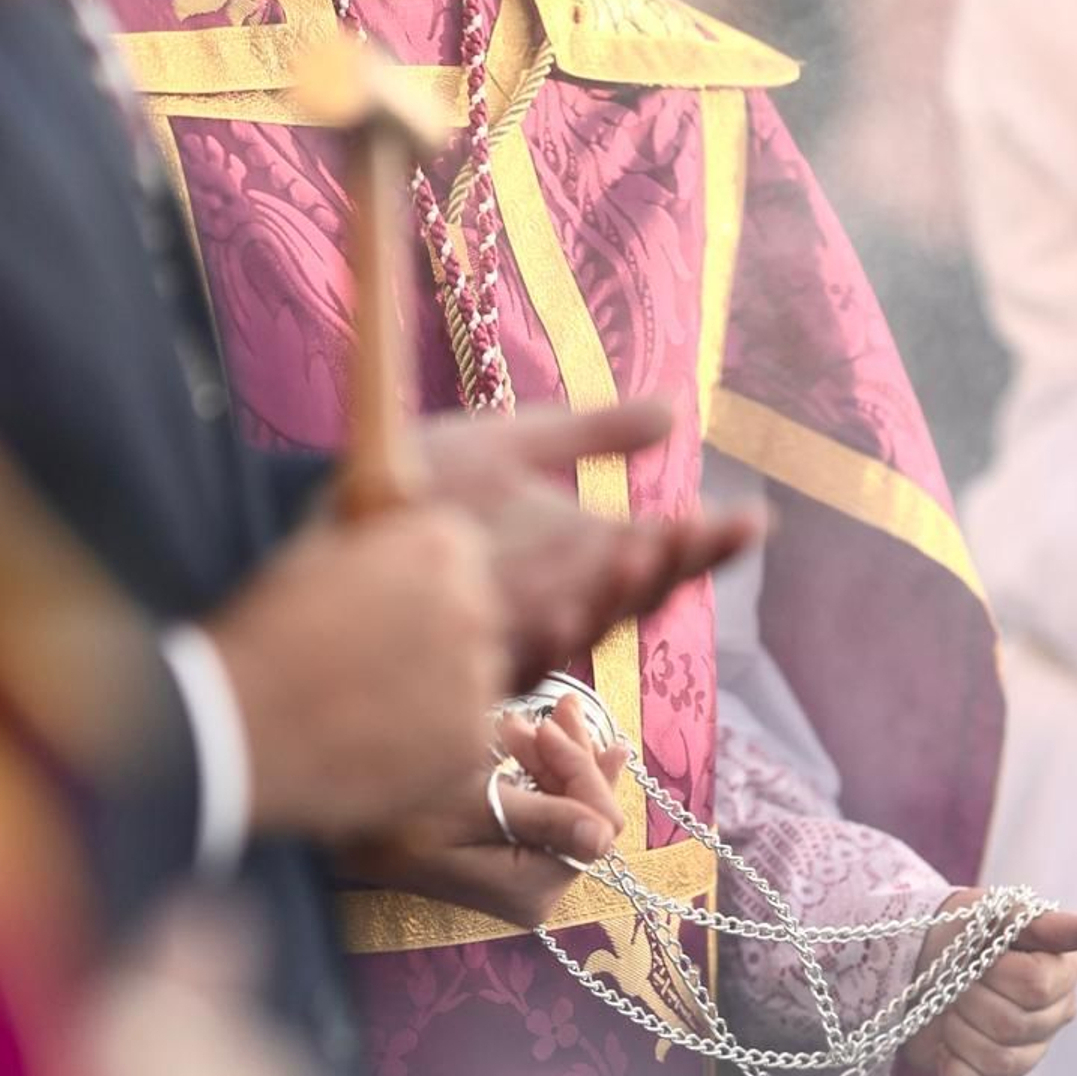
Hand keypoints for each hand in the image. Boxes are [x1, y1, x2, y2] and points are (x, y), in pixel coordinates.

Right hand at [206, 504, 507, 841]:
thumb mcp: (320, 539)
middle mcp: (474, 602)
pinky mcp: (468, 742)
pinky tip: (374, 738)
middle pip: (476, 612)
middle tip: (369, 658)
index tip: (381, 603)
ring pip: (475, 676)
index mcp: (440, 541)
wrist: (235, 721)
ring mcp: (477, 676)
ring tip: (365, 700)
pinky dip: (431, 741)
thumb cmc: (265, 626)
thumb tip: (403, 479)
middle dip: (435, 631)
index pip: (461, 551)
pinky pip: (464, 735)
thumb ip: (377, 515)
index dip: (418, 579)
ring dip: (437, 687)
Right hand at [347, 693, 626, 930]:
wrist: (342, 827)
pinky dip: (536, 770)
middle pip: (586, 813)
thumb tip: (606, 836)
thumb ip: (545, 819)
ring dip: (551, 756)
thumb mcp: (472, 807)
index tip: (552, 719)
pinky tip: (527, 736)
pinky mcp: (507, 857)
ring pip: (567, 804)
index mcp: (532, 889)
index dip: (583, 768)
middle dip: (570, 755)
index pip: (596, 824)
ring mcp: (522, 876)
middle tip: (553, 706)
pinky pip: (544, 810)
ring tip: (521, 719)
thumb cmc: (398, 814)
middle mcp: (535, 892)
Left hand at [417, 401, 763, 687]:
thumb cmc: (416, 482)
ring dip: (614, 593)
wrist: (325, 516)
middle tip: (701, 531)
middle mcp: (554, 602)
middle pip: (632, 600)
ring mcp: (510, 634)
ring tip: (643, 545)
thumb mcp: (509, 443)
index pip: (655, 557)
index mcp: (575, 556)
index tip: (751, 519)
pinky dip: (543, 630)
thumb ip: (589, 432)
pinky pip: (512, 659)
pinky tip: (566, 601)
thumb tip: (677, 412)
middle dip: (671, 568)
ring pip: (583, 631)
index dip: (703, 545)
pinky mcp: (460, 663)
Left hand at [902, 898, 1076, 1075]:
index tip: (976, 955)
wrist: (917, 960)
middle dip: (968, 1001)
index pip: (1034, 987)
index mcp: (1059, 975)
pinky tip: (945, 1050)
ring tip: (951, 1011)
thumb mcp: (999, 914)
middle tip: (957, 982)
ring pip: (1000, 1063)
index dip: (994, 973)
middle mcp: (1051, 1018)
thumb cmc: (963, 932)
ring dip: (959, 1033)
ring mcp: (1027, 1056)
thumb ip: (1051, 924)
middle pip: (1013, 1027)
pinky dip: (957, 1075)